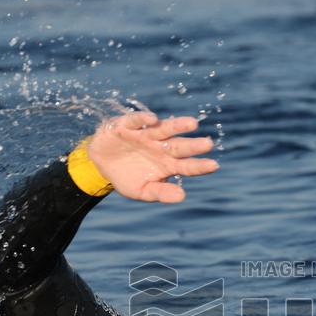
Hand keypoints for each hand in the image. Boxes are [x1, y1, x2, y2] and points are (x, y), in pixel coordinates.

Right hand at [85, 111, 218, 202]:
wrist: (101, 166)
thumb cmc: (126, 178)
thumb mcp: (142, 191)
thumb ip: (161, 193)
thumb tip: (182, 196)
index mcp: (167, 164)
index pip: (187, 165)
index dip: (200, 166)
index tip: (214, 166)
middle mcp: (161, 147)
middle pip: (180, 146)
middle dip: (193, 145)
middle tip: (208, 144)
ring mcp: (146, 135)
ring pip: (164, 129)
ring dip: (177, 126)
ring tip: (192, 124)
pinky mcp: (128, 126)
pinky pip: (136, 121)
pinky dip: (143, 119)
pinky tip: (152, 119)